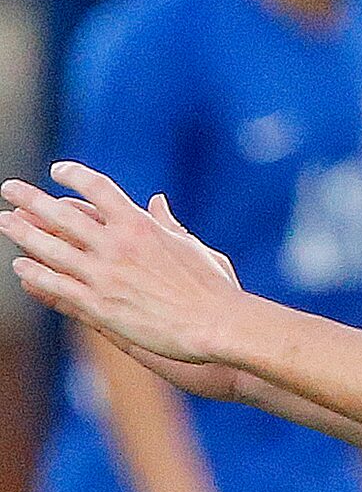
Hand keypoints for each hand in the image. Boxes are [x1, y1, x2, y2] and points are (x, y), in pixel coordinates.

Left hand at [1, 165, 248, 365]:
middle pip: (64, 214)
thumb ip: (167, 223)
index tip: (56, 169)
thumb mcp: (192, 245)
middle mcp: (118, 244)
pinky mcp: (97, 304)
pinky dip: (35, 274)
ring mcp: (104, 274)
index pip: (99, 189)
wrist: (210, 321)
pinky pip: (56, 285)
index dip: (75, 176)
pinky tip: (20, 266)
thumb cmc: (209, 284)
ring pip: (51, 248)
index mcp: (141, 225)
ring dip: (23, 233)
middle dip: (32, 199)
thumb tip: (157, 200)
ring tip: (4, 221)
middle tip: (9, 188)